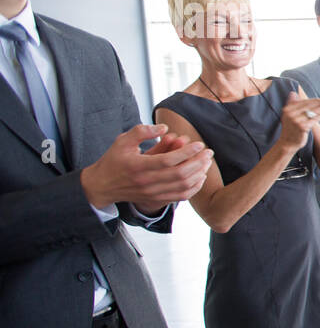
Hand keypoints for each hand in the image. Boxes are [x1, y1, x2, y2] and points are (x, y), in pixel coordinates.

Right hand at [81, 124, 212, 208]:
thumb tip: (164, 128)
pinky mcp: (156, 200)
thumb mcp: (122, 141)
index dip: (187, 152)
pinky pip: (180, 196)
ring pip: (182, 186)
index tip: (199, 144)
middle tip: (209, 152)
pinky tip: (200, 176)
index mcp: (138, 166)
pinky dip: (194, 187)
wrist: (102, 186)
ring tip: (206, 162)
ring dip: (198, 174)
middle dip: (198, 162)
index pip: (168, 161)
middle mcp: (146, 182)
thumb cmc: (114, 161)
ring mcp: (152, 193)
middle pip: (180, 174)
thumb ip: (142, 132)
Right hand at [279, 89, 319, 150]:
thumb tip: (293, 92)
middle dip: (319, 102)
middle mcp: (290, 114)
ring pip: (312, 112)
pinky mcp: (302, 127)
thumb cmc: (290, 128)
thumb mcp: (287, 115)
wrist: (288, 143)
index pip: (303, 102)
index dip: (313, 100)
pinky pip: (314, 119)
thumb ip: (291, 104)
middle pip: (308, 106)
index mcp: (287, 109)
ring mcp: (296, 120)